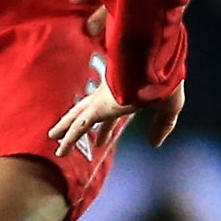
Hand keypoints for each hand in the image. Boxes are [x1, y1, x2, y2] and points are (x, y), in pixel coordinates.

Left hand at [48, 80, 183, 154]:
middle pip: (87, 111)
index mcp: (125, 92)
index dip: (106, 128)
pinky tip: (60, 152)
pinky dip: (69, 140)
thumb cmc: (165, 82)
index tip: (101, 140)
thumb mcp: (168, 108)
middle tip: (66, 134)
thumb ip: (162, 125)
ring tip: (52, 137)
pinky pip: (78, 128)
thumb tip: (155, 143)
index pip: (111, 112)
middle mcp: (109, 95)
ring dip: (64, 128)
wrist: (157, 67)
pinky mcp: (97, 109)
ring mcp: (101, 101)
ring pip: (77, 118)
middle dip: (77, 122)